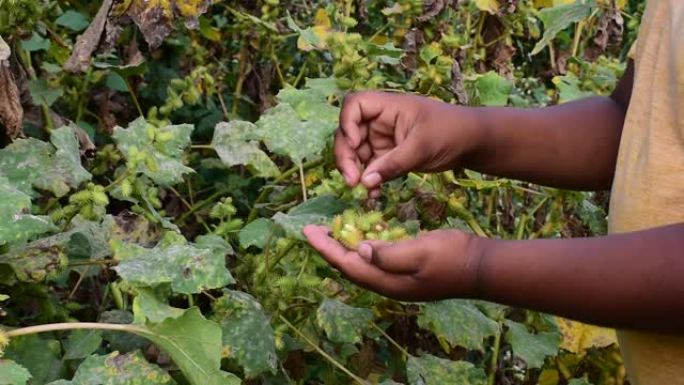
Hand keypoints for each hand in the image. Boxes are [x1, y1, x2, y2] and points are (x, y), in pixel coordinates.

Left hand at [302, 225, 483, 300]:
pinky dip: (365, 245)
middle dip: (330, 247)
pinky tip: (363, 233)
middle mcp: (388, 283)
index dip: (326, 248)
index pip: (347, 264)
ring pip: (362, 262)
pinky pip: (378, 258)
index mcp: (388, 281)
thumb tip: (360, 249)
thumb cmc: (452, 258)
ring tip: (332, 229)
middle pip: (350, 265)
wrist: (480, 267)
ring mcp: (398, 278)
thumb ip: (388, 253)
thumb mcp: (419, 252)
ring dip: (346, 245)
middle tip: (313, 229)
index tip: (308, 231)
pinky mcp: (407, 269)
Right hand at [336, 91, 480, 195]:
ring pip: (356, 154)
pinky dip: (369, 180)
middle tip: (352, 181)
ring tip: (364, 190)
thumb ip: (393, 164)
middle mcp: (380, 121)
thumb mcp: (422, 147)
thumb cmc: (451, 132)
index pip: (355, 105)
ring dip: (355, 172)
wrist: (471, 143)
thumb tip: (365, 182)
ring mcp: (382, 139)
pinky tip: (374, 193)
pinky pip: (370, 168)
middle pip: (348, 133)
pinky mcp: (388, 156)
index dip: (347, 123)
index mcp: (388, 107)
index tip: (356, 143)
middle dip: (346, 156)